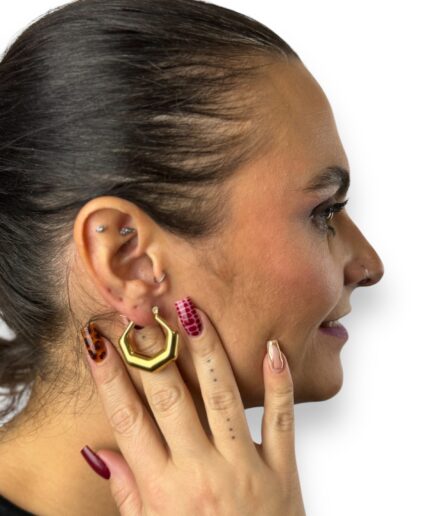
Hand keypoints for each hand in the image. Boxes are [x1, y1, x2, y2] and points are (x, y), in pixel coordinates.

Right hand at [80, 300, 305, 515]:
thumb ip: (127, 495)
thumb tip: (97, 453)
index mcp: (163, 491)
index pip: (127, 421)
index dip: (109, 379)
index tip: (98, 343)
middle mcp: (200, 475)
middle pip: (170, 399)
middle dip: (153, 352)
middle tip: (143, 314)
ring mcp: (244, 470)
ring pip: (222, 398)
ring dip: (206, 352)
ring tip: (191, 314)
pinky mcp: (282, 471)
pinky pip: (281, 421)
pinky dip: (279, 384)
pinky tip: (272, 349)